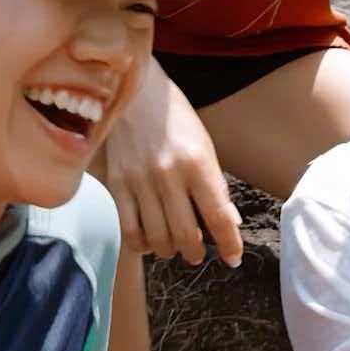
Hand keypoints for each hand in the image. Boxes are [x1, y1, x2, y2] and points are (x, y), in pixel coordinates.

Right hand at [98, 57, 243, 266]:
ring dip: (170, 251)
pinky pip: (128, 229)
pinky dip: (142, 244)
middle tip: (200, 255)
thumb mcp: (205, 145)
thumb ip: (215, 185)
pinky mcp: (116, 185)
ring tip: (176, 249)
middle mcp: (169, 175)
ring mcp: (139, 182)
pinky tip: (150, 241)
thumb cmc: (176, 119)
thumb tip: (229, 222)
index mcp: (198, 163)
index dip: (229, 244)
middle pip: (186, 234)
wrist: (134, 92)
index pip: (219, 216)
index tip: (233, 258)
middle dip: (197, 252)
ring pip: (157, 237)